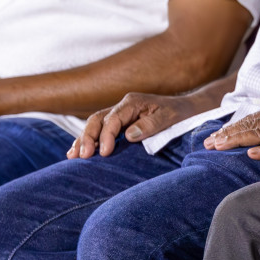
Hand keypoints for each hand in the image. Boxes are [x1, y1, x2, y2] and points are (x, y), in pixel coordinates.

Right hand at [69, 92, 199, 159]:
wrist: (186, 109)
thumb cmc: (179, 114)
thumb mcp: (169, 118)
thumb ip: (150, 125)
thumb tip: (128, 135)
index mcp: (132, 102)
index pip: (112, 119)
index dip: (105, 136)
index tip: (103, 153)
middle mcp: (122, 106)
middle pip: (97, 119)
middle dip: (88, 137)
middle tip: (83, 156)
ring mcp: (119, 113)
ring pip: (94, 124)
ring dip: (83, 139)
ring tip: (73, 156)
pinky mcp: (119, 123)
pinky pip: (98, 129)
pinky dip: (87, 139)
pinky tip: (76, 152)